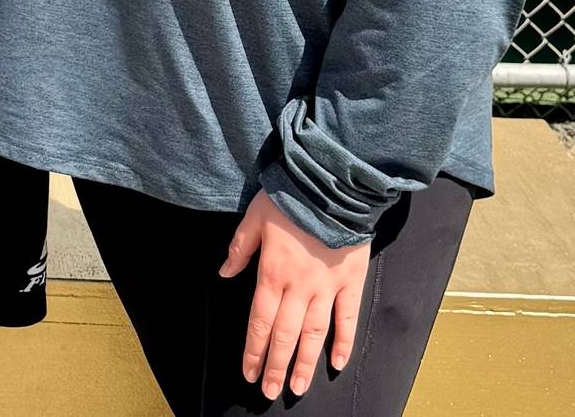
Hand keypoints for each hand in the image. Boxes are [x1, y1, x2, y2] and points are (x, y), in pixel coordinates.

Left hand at [220, 192, 370, 401]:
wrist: (329, 183)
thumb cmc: (289, 197)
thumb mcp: (254, 217)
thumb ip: (240, 248)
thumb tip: (224, 273)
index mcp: (272, 273)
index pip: (259, 322)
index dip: (254, 351)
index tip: (249, 372)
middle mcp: (298, 287)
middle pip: (284, 335)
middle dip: (275, 366)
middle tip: (270, 392)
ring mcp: (326, 287)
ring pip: (313, 333)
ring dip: (304, 363)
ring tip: (296, 386)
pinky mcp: (350, 281)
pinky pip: (347, 317)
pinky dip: (344, 341)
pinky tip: (337, 362)